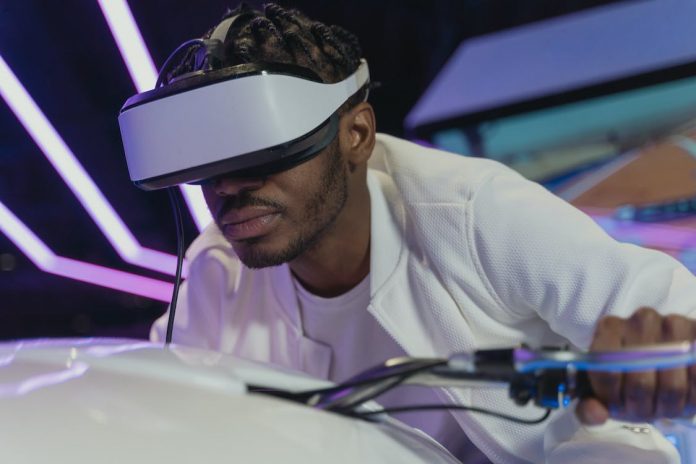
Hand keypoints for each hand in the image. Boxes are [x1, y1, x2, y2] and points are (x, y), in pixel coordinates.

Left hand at [576, 307, 695, 424]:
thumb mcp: (604, 392)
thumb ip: (589, 408)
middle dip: (641, 408)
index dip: (613, 399)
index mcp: (610, 328)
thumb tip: (596, 413)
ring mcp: (674, 325)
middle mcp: (642, 320)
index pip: (607, 372)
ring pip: (672, 387)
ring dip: (667, 407)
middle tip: (643, 410)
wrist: (666, 359)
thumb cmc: (628, 377)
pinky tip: (683, 398)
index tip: (616, 406)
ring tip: (661, 405)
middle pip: (640, 383)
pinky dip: (690, 399)